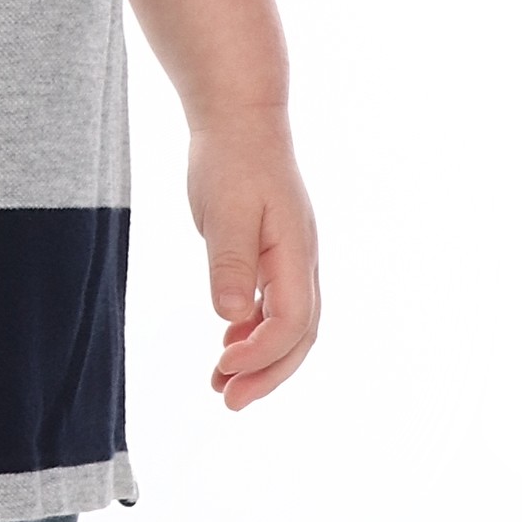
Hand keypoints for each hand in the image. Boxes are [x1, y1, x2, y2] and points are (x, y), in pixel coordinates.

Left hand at [189, 119, 318, 409]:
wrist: (240, 120)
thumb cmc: (231, 159)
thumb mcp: (223, 211)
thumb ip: (229, 263)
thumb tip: (230, 316)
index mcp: (295, 252)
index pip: (292, 321)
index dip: (261, 353)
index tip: (224, 367)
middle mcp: (301, 261)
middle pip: (300, 335)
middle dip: (268, 374)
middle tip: (229, 402)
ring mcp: (291, 260)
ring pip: (289, 326)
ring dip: (260, 360)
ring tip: (220, 385)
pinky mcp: (274, 255)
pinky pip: (274, 308)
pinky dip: (253, 334)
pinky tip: (228, 346)